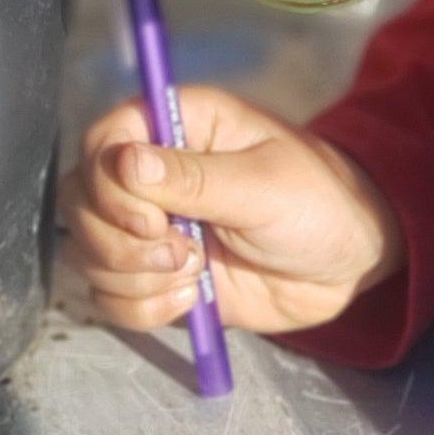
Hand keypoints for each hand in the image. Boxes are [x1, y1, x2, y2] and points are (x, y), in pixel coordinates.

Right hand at [61, 85, 403, 334]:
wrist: (352, 263)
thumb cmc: (319, 200)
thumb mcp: (264, 185)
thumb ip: (194, 178)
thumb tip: (124, 162)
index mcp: (173, 126)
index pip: (101, 145)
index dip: (110, 187)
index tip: (154, 223)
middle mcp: (148, 173)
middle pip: (81, 201)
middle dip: (119, 242)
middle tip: (183, 256)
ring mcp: (149, 228)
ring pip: (88, 252)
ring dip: (132, 277)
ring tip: (193, 277)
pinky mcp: (157, 275)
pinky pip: (111, 295)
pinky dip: (139, 308)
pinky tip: (189, 300)